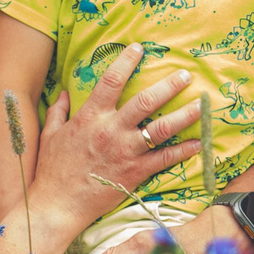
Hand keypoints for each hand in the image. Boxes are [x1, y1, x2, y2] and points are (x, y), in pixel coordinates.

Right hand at [25, 45, 201, 228]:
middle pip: (146, 101)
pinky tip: (200, 142)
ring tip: (203, 104)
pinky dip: (185, 151)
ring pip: (162, 128)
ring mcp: (126, 152)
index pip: (111, 80)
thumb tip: (63, 93)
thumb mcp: (51, 135)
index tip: (139, 48)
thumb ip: (59, 111)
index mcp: (91, 117)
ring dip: (185, 115)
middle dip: (169, 85)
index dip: (126, 61)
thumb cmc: (52, 170)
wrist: (58, 205)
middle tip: (186, 74)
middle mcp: (112, 130)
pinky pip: (166, 159)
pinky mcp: (136, 173)